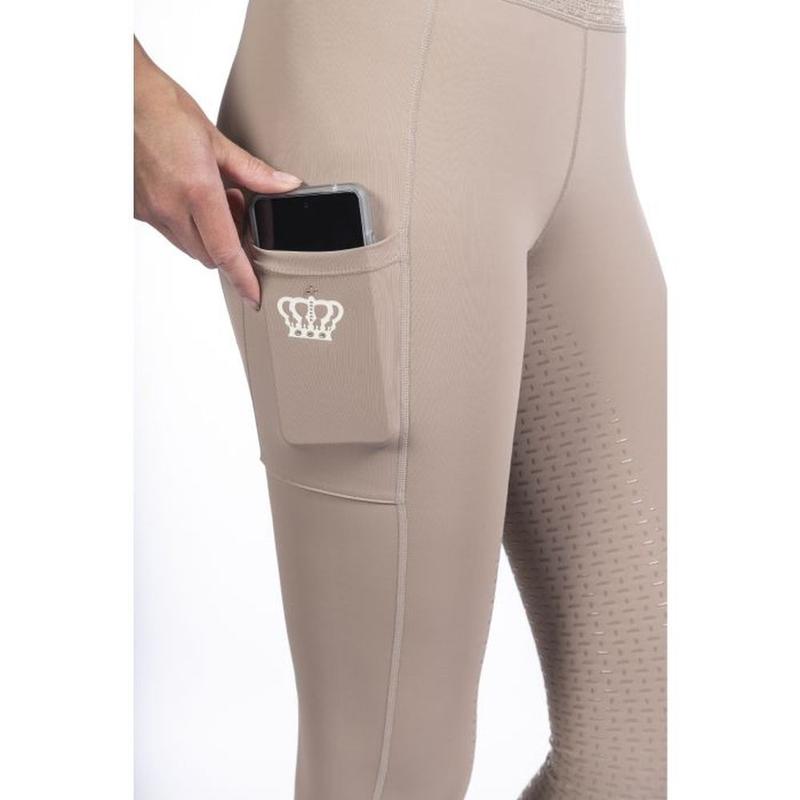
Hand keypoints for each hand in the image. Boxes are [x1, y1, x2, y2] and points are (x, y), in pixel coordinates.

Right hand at [134, 37, 299, 307]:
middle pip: (210, 255)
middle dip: (229, 245)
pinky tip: (188, 195)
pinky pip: (169, 232)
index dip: (243, 279)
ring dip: (207, 234)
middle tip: (236, 209)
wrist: (121, 97)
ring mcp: (151, 211)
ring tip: (211, 195)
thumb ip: (253, 172)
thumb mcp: (216, 140)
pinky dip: (186, 224)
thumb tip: (285, 185)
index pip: (226, 251)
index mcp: (197, 192)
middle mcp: (170, 208)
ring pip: (189, 246)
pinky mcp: (137, 209)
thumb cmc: (164, 110)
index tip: (254, 296)